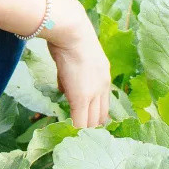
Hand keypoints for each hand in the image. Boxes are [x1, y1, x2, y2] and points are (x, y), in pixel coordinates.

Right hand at [43, 0, 111, 128]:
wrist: (71, 31)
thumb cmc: (69, 38)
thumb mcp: (75, 60)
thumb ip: (72, 77)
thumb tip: (64, 88)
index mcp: (104, 76)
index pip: (103, 104)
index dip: (94, 116)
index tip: (84, 122)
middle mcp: (103, 87)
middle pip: (101, 117)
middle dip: (91, 127)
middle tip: (81, 136)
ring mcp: (93, 93)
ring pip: (92, 122)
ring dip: (83, 129)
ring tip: (74, 137)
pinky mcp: (80, 98)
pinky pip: (79, 122)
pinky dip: (74, 130)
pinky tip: (67, 133)